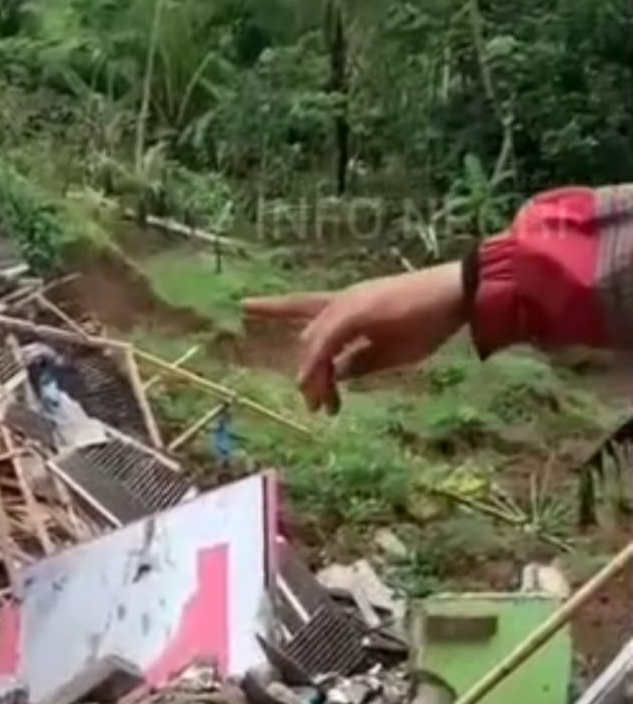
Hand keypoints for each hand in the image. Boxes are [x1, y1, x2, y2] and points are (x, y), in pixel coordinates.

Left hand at [243, 262, 465, 413]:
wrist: (458, 296)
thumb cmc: (431, 321)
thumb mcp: (390, 351)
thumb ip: (360, 362)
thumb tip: (336, 378)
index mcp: (350, 307)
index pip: (304, 305)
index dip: (274, 307)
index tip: (244, 305)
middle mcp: (343, 301)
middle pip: (308, 337)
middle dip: (308, 373)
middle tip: (316, 406)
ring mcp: (349, 303)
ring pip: (314, 343)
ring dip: (314, 376)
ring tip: (319, 405)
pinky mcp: (357, 310)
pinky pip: (327, 342)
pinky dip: (318, 364)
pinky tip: (315, 385)